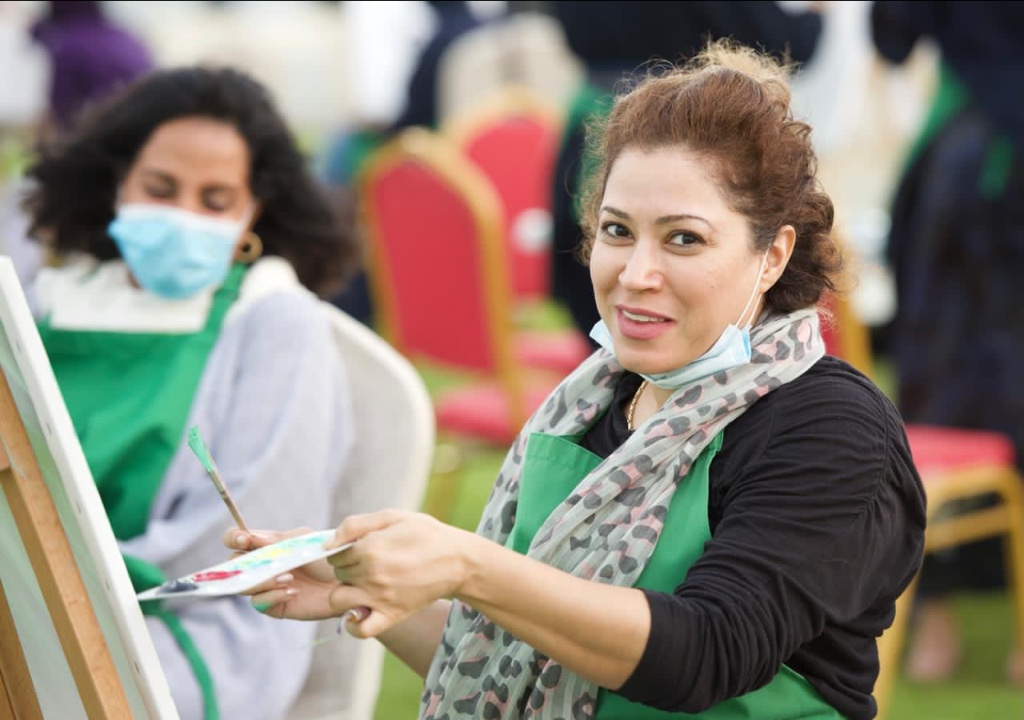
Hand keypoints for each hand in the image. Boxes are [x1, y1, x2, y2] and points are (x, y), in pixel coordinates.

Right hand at [221, 525, 344, 620]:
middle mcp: (260, 567)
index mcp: (265, 546)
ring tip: (288, 577)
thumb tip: (253, 538)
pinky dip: (273, 595)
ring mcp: (265, 587)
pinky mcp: (274, 605)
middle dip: (241, 565)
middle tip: (263, 563)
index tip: (244, 539)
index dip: (233, 538)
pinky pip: (259, 603)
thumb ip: (278, 540)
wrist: (347, 578)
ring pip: (245, 586)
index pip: (236, 540)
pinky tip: (292, 591)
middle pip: (232, 566)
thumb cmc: (326, 556)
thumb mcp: (303, 541)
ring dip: (263, 580)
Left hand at [324, 509, 476, 637]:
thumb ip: (355, 525)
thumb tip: (327, 543)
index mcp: (369, 548)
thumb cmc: (426, 534)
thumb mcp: (393, 517)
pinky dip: (354, 625)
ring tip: (366, 584)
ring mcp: (380, 598)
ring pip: (339, 599)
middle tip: (371, 563)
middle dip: (348, 568)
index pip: (335, 554)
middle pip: (338, 574)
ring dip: (347, 591)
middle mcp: (371, 574)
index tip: (362, 548)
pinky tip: (359, 612)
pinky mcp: (391, 615)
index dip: (345, 550)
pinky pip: (360, 630)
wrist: (458, 560)